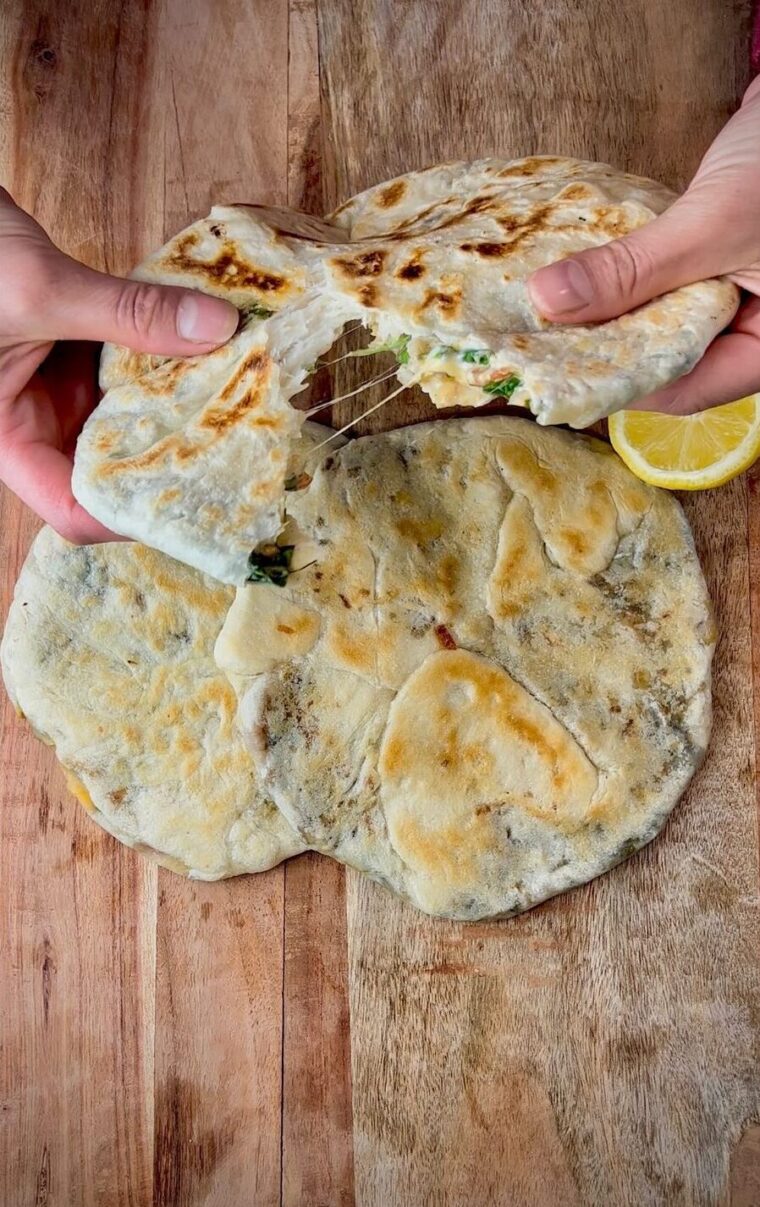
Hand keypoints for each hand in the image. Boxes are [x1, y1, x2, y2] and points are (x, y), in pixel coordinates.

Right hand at [0, 189, 237, 541]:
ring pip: (132, 423)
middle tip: (236, 450)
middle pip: (114, 473)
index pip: (74, 511)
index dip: (131, 515)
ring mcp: (62, 393)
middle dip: (170, 462)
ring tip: (238, 406)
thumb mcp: (40, 290)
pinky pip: (136, 375)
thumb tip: (217, 328)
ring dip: (179, 411)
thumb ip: (127, 313)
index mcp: (8, 439)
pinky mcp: (81, 358)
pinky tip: (214, 355)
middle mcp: (39, 427)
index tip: (194, 492)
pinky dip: (171, 364)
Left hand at [527, 77, 759, 414]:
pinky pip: (667, 284)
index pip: (686, 389)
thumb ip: (634, 269)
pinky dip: (631, 280)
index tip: (557, 367)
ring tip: (552, 307)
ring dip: (614, 312)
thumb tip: (548, 301)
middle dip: (609, 348)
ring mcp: (738, 295)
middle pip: (669, 360)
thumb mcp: (711, 222)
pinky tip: (586, 274)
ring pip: (664, 322)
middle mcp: (754, 330)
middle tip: (542, 337)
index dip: (620, 383)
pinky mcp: (718, 259)